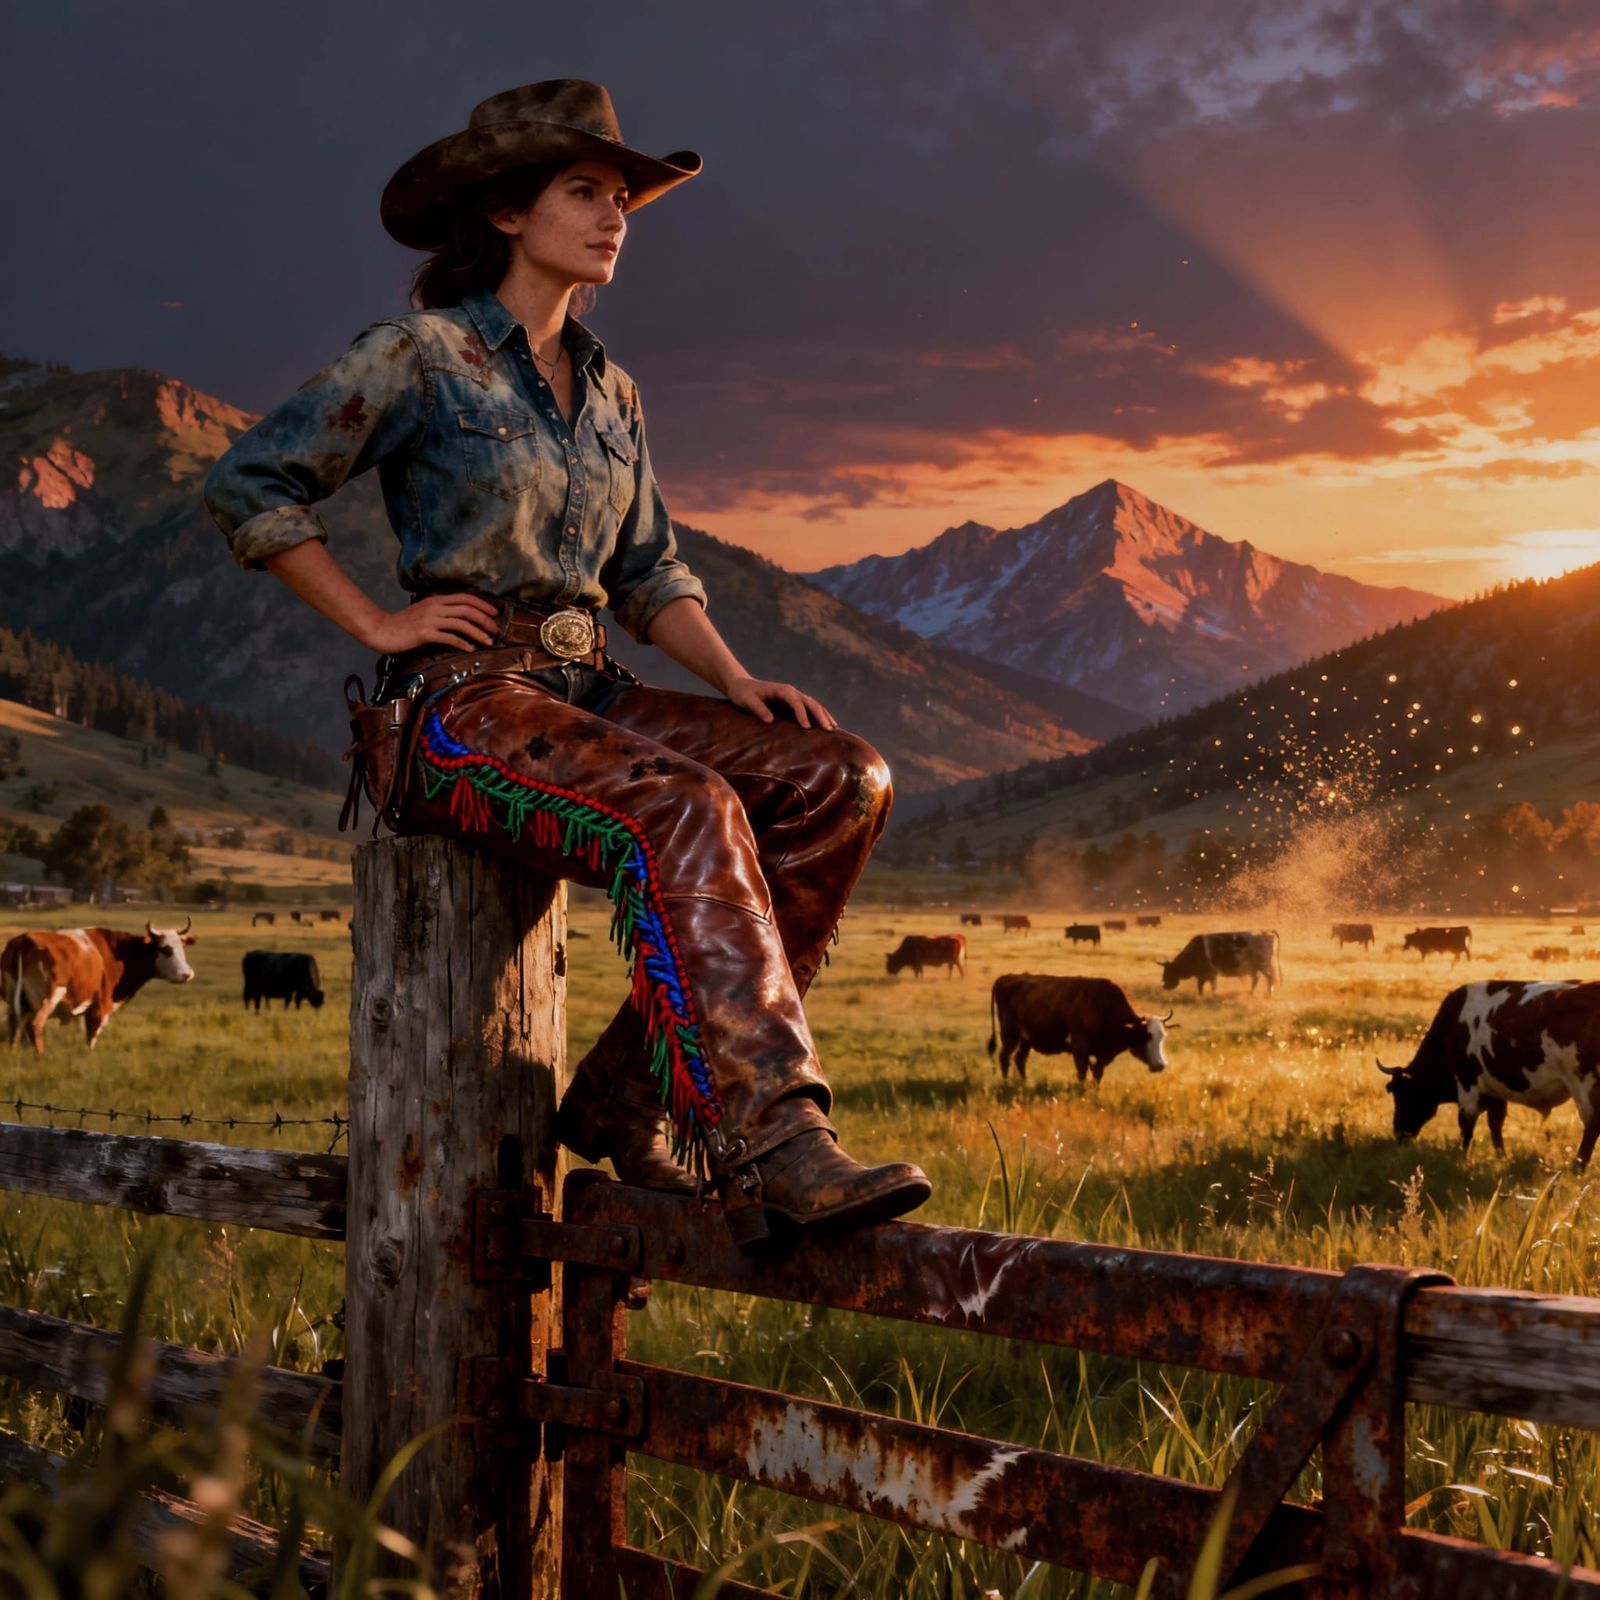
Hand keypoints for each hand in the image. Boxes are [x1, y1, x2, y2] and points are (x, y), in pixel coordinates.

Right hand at [364, 594, 499, 653]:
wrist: (381, 630)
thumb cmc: (403, 624)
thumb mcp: (423, 611)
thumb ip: (440, 611)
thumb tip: (459, 617)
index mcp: (436, 600)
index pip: (465, 598)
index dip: (482, 605)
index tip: (494, 614)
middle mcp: (435, 607)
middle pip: (467, 609)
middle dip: (485, 619)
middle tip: (496, 629)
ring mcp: (430, 619)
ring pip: (462, 623)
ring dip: (478, 633)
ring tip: (489, 642)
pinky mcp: (425, 633)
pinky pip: (449, 637)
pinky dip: (463, 643)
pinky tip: (471, 648)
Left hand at [723, 675, 835, 729]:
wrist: (741, 685)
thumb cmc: (743, 693)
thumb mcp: (747, 700)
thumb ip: (758, 709)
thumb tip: (770, 720)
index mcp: (782, 690)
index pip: (795, 701)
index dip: (802, 714)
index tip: (807, 727)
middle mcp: (791, 691)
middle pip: (810, 702)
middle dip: (820, 715)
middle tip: (828, 729)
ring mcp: (793, 696)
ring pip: (813, 704)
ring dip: (824, 715)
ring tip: (833, 728)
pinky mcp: (793, 702)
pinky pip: (809, 708)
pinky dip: (819, 715)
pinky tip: (826, 724)